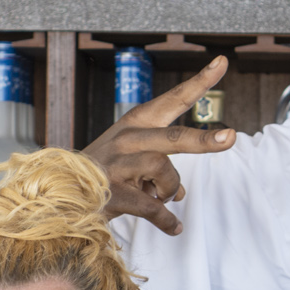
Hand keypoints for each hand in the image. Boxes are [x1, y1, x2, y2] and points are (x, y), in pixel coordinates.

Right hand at [80, 57, 236, 234]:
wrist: (59, 194)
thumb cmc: (102, 173)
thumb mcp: (133, 162)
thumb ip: (162, 170)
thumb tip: (182, 193)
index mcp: (136, 124)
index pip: (172, 100)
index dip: (199, 82)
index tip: (222, 62)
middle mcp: (128, 139)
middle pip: (173, 138)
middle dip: (204, 139)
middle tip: (230, 138)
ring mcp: (119, 164)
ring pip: (164, 171)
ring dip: (170, 190)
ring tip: (160, 197)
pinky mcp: (113, 193)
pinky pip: (152, 208)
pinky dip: (167, 220)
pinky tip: (174, 227)